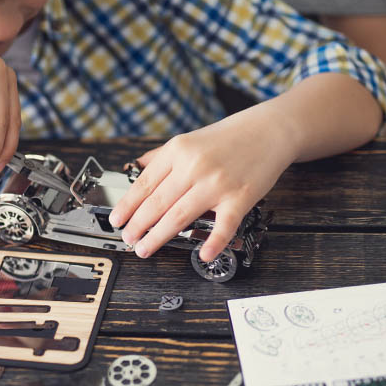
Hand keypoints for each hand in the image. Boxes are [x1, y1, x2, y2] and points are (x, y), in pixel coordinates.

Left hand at [108, 113, 293, 261]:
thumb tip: (135, 171)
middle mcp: (194, 166)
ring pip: (179, 216)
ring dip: (158, 236)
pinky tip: (203, 254)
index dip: (127, 205)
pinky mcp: (240, 197)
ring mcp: (217, 183)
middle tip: (129, 239)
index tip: (117, 220)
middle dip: (138, 225)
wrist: (269, 130)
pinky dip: (213, 241)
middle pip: (157, 203)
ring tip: (145, 248)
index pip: (144, 184)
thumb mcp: (188, 140)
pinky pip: (223, 224)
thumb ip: (161, 157)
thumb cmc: (227, 138)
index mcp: (178, 151)